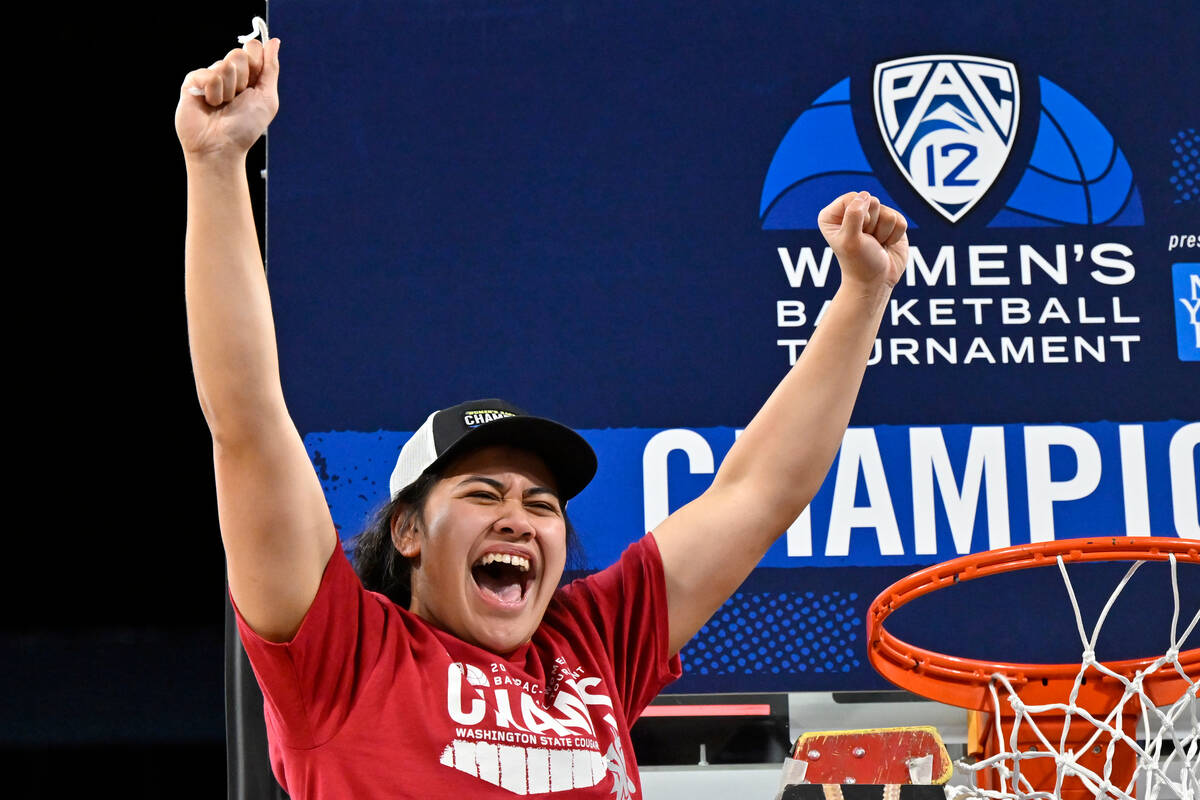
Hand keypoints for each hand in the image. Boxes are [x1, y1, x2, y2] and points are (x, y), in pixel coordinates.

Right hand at [176, 38, 280, 161]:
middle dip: (242, 79)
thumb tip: (274, 40)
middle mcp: (229, 74)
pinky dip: (213, 93)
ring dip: (228, 91)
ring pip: (224, 64)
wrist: (221, 147)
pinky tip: (209, 105)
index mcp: (249, 76)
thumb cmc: (245, 127)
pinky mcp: (193, 81)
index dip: (256, 62)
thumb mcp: (267, 98)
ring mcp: (210, 76)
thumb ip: (271, 69)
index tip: (254, 82)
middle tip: (237, 98)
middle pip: (239, 53)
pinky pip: (208, 74)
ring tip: (222, 106)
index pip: (254, 49)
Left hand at [817, 191, 907, 288]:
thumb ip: (854, 215)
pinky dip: (895, 235)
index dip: (859, 217)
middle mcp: (851, 212)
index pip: (853, 197)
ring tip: (875, 244)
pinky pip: (900, 219)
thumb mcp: (850, 240)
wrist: (876, 282)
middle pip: (871, 201)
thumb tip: (865, 196)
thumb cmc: (858, 263)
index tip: (855, 235)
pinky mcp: (889, 223)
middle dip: (872, 224)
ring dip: (883, 232)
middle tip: (866, 241)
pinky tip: (885, 244)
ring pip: (887, 211)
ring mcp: (871, 217)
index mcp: (832, 215)